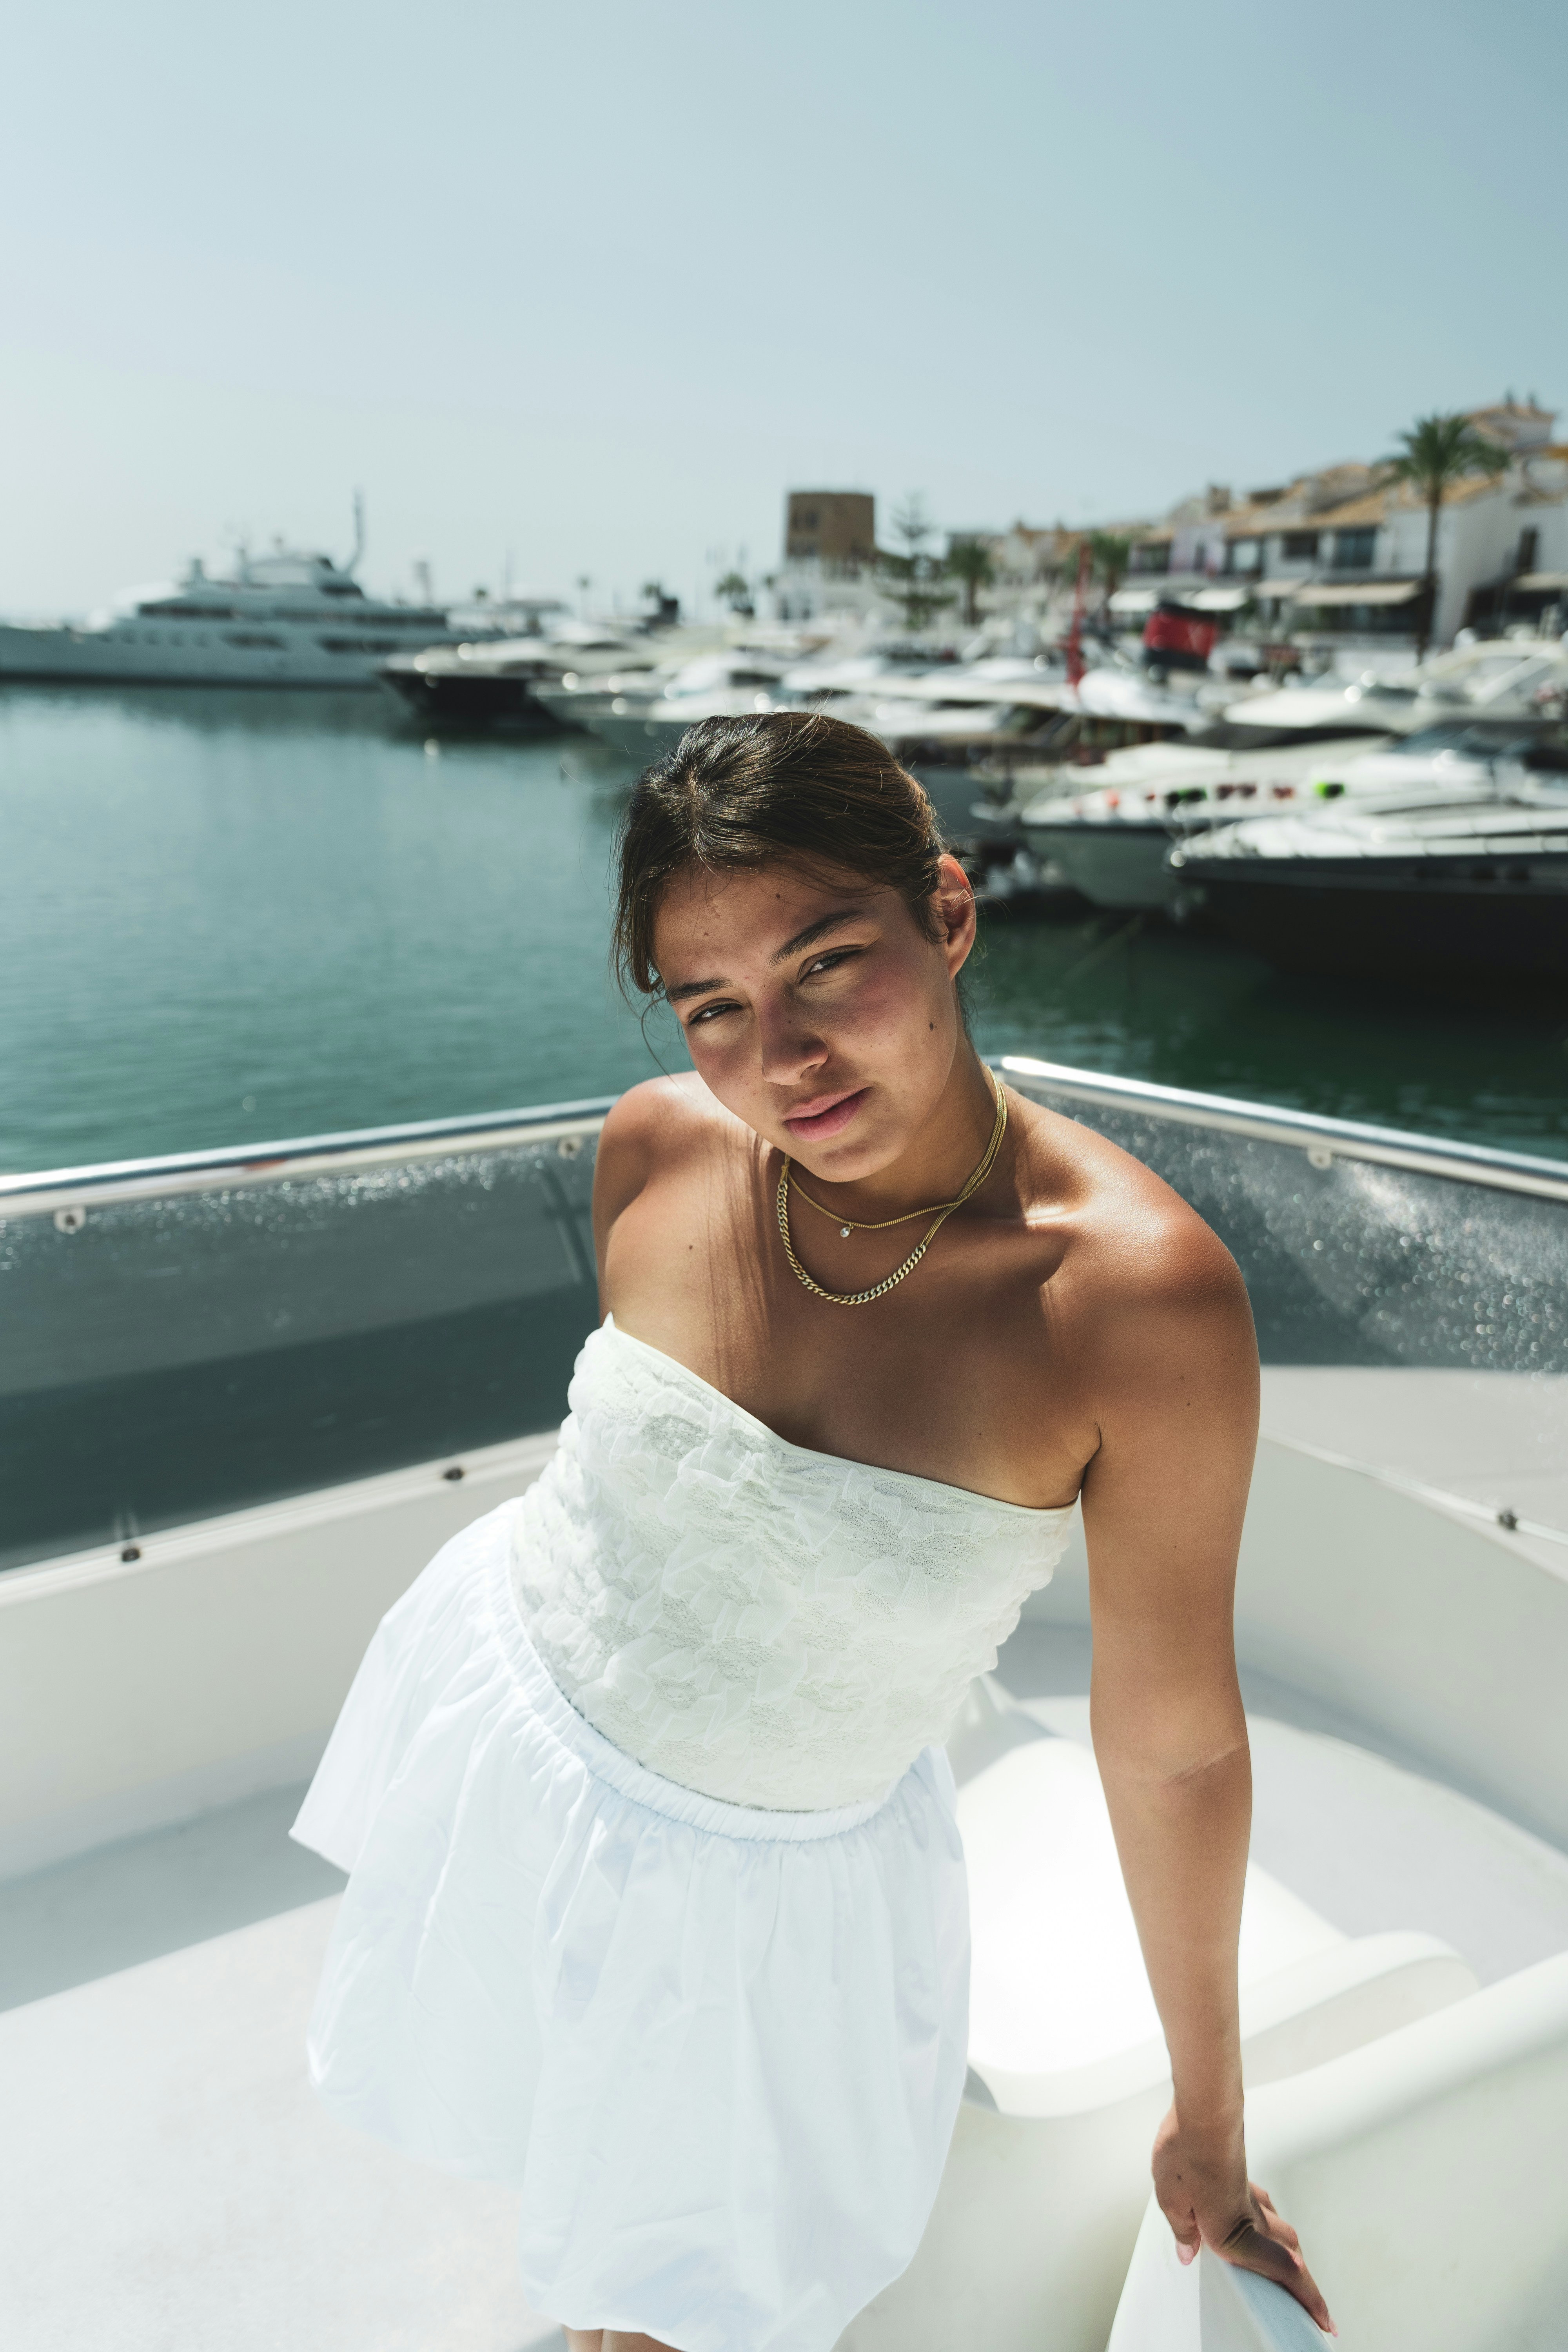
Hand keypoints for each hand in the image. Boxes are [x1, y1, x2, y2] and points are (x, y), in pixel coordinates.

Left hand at [1152, 2104, 1334, 2336]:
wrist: (1203, 2108)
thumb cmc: (1184, 2153)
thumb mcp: (1171, 2199)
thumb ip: (1183, 2231)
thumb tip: (1189, 2255)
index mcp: (1233, 2232)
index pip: (1278, 2270)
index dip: (1303, 2296)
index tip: (1324, 2321)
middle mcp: (1250, 2215)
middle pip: (1289, 2254)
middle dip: (1306, 2285)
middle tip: (1319, 2311)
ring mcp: (1249, 2194)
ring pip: (1281, 2229)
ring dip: (1292, 2254)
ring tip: (1295, 2271)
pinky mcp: (1243, 2176)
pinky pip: (1265, 2207)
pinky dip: (1273, 2224)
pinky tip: (1264, 2222)